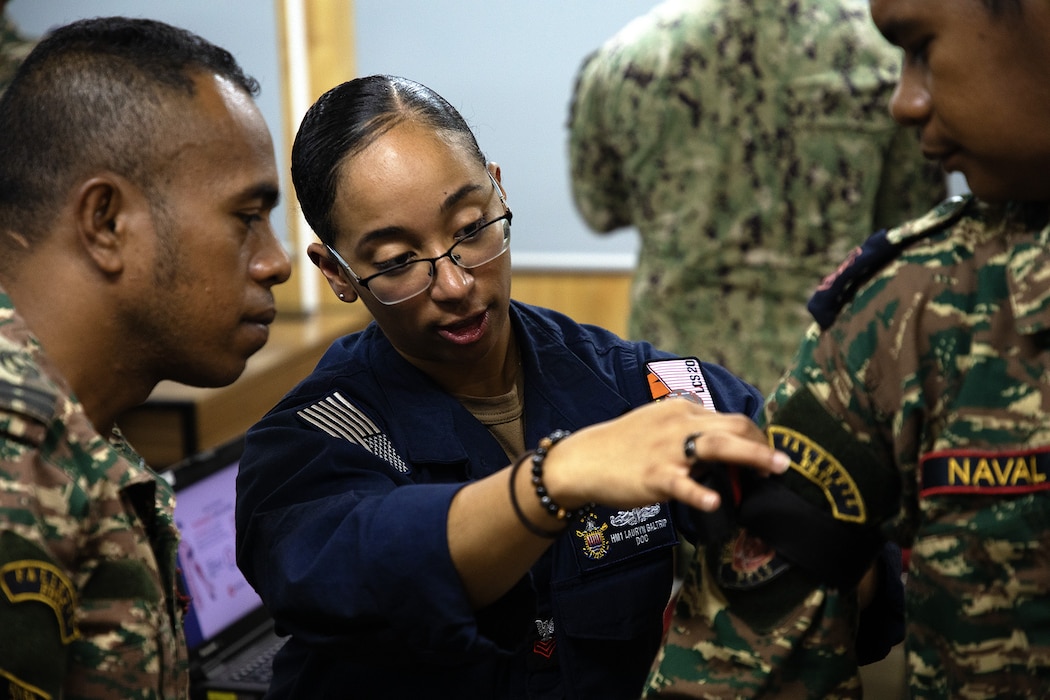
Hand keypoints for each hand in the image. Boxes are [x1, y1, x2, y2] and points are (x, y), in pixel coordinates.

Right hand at [540, 399, 788, 512]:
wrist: (584, 460)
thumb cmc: (622, 446)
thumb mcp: (658, 426)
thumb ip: (690, 432)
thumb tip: (723, 449)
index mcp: (680, 409)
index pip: (727, 418)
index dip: (752, 436)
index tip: (765, 452)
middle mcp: (678, 424)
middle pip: (731, 427)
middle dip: (762, 442)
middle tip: (782, 463)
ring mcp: (666, 450)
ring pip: (716, 446)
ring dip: (751, 456)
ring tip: (774, 469)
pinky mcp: (654, 475)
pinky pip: (682, 483)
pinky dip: (699, 492)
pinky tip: (714, 503)